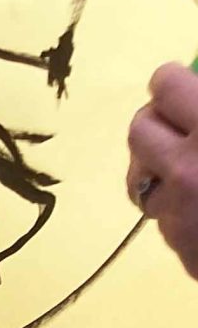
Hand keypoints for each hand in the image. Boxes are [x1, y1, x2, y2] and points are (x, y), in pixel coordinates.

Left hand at [128, 63, 197, 279]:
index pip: (165, 86)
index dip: (172, 80)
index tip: (181, 82)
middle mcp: (188, 168)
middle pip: (139, 130)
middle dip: (157, 118)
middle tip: (180, 119)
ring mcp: (180, 212)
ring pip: (139, 177)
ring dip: (156, 162)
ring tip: (182, 158)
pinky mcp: (181, 247)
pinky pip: (162, 215)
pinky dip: (175, 202)